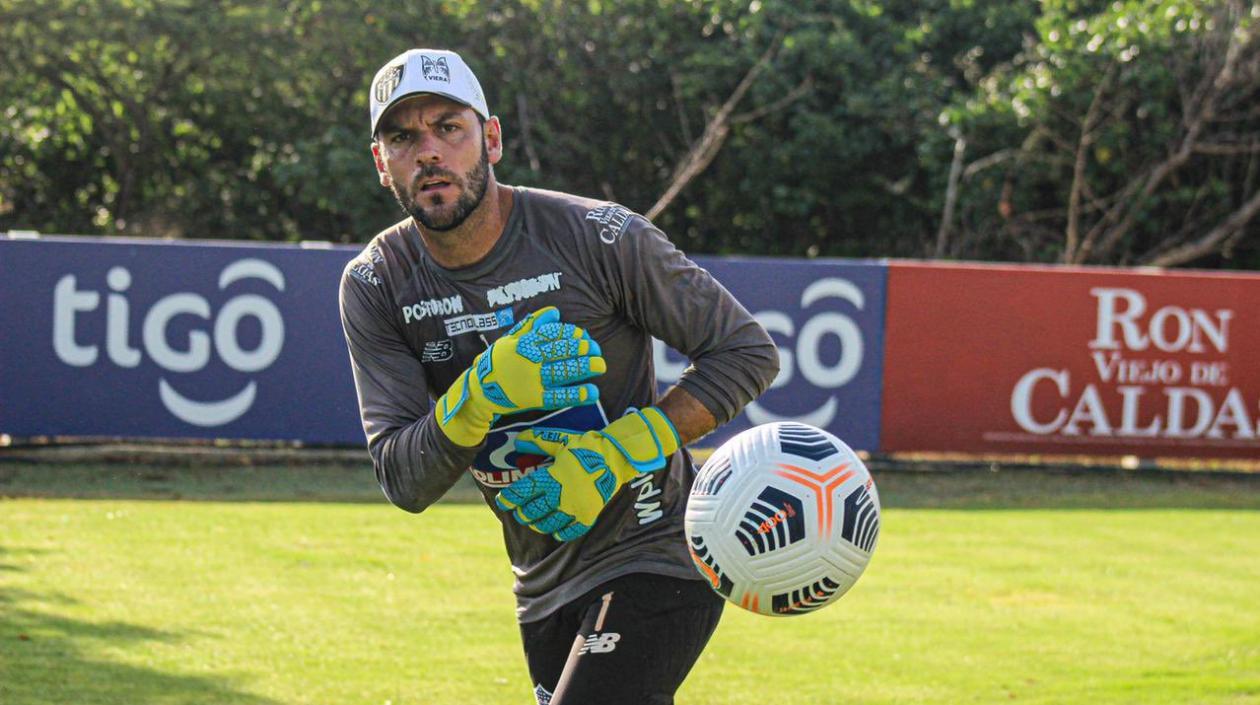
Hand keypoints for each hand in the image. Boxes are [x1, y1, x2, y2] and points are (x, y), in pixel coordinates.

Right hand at [435, 307, 604, 446]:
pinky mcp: (534, 399)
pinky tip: (591, 392)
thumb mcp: (510, 338)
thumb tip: (555, 312)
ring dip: (583, 368)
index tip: (583, 335)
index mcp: (524, 343)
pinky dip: (575, 395)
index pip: (551, 335)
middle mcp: (529, 360)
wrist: (480, 388)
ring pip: (561, 372)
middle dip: (581, 349)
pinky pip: (558, 396)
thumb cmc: (499, 361)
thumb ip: (532, 324)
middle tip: (596, 349)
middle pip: (559, 352)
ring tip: (600, 365)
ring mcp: (532, 380)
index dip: (569, 334)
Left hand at [494, 407, 679, 541]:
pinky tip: (555, 532)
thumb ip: (538, 441)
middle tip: (520, 512)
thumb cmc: (587, 446)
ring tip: (534, 522)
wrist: (617, 457)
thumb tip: (517, 440)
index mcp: (552, 477)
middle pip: (533, 511)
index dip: (510, 499)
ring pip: (548, 524)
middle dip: (523, 513)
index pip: (523, 492)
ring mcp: (574, 509)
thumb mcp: (561, 440)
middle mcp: (560, 496)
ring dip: (538, 524)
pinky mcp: (587, 516)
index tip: (503, 502)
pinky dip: (560, 533)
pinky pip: (570, 532)